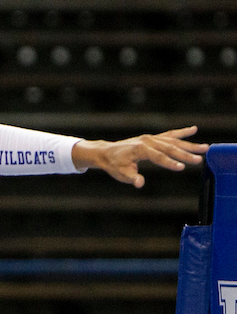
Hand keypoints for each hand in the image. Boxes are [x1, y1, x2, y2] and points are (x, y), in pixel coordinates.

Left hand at [72, 126, 207, 187]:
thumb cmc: (115, 165)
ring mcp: (151, 138)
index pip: (158, 157)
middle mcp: (148, 141)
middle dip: (185, 154)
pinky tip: (194, 129)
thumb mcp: (121, 174)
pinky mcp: (153, 138)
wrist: (108, 152)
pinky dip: (182, 132)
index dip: (169, 163)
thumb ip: (131, 178)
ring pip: (173, 141)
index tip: (182, 168)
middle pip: (169, 148)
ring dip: (189, 144)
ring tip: (205, 148)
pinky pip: (170, 135)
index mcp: (140, 149)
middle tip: (200, 160)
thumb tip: (139, 184)